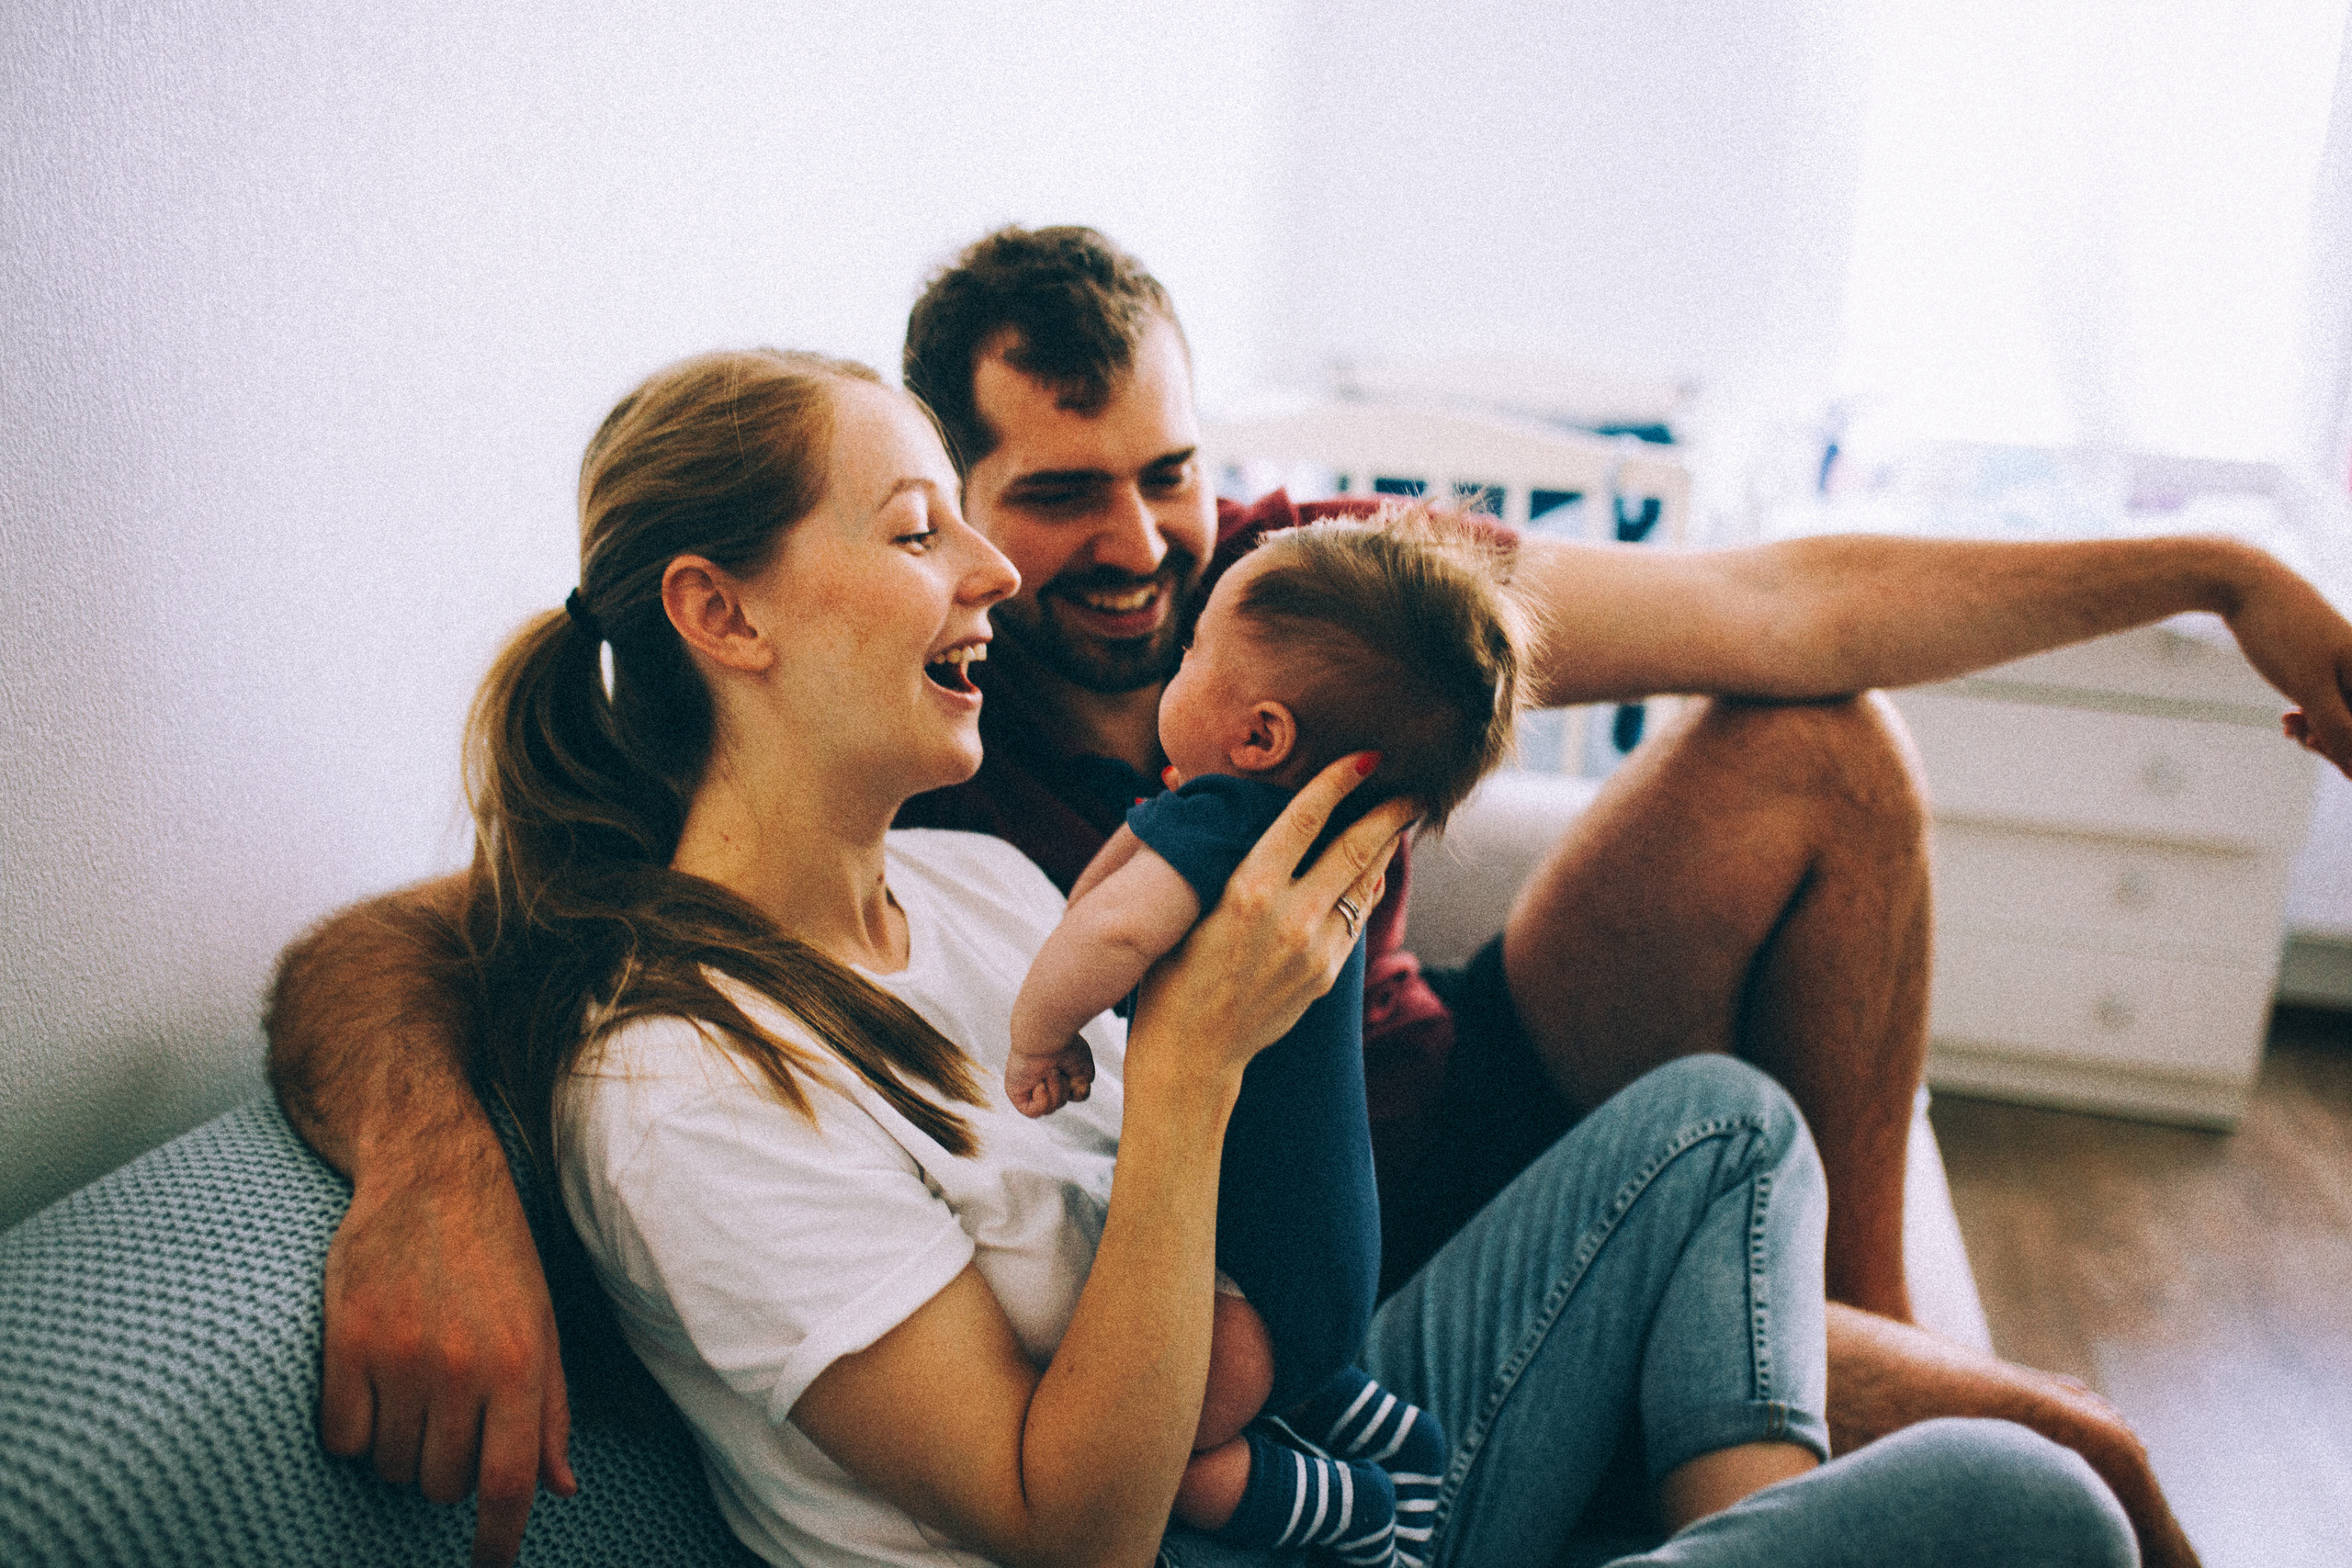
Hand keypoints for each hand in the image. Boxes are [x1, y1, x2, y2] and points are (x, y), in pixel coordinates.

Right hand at [320, 1121, 574, 1567]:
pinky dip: (353, 1431)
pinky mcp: (345, 1343)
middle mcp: (462, 1368)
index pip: (510, 1482)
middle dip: (444, 1471)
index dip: (499, 1540)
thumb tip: (561, 1489)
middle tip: (446, 1418)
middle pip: (441, 1484)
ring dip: (399, 1449)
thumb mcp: (542, 1325)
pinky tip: (369, 1385)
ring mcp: (400, 1357)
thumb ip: (551, 1411)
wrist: (431, 1175)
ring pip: (389, 1466)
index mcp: (520, 1366)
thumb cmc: (496, 1255)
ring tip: (411, 1387)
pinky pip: (341, 1439)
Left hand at [1004, 1036, 1095, 1116]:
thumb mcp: (1083, 1071)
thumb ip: (1081, 1090)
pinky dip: (1042, 1100)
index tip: (1072, 1067)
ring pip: (1052, 1107)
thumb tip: (1072, 1099)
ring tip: (1049, 1070)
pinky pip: (1034, 1112)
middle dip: (1065, 1087)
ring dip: (1056, 1089)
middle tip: (1057, 1067)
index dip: (1078, 1086)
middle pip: (1061, 1101)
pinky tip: (1039, 1083)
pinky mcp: (1015, 1093)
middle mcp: (1039, 1078)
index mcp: (1054, 1070)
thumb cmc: (1064, 1044)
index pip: (1070, 1093)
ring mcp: (1027, 1086)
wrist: (1045, 1035)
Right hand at [1129, 752, 1413, 1090]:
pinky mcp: (1326, 974)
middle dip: (1390, 814)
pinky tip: (1372, 873)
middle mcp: (1289, 917)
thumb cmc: (1173, 969)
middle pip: (1355, 849)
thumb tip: (1254, 816)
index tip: (1366, 757)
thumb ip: (1228, 863)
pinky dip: (1366, 890)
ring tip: (1401, 821)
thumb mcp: (1191, 906)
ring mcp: (1314, 949)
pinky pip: (1355, 920)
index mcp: (1248, 890)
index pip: (1305, 818)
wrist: (1190, 1050)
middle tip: (1414, 790)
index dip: (1339, 781)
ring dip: (1386, 851)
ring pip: (1364, 886)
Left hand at [2225, 549, 2351, 775]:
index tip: (2315, 744)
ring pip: (2344, 716)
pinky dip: (2310, 714)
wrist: (2245, 582)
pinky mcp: (2325, 661)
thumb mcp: (2310, 689)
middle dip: (2335, 740)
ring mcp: (2348, 663)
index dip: (2350, 751)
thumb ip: (2339, 730)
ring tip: (2290, 726)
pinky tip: (2288, 720)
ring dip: (2320, 730)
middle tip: (2300, 738)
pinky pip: (2329, 701)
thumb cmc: (2282, 632)